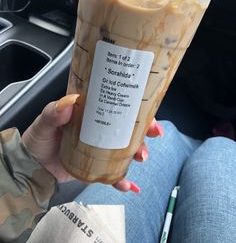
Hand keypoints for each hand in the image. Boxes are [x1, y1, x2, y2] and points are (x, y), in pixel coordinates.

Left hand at [22, 95, 162, 191]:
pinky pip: (114, 174)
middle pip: (128, 128)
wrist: (32, 165)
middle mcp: (100, 129)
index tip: (148, 112)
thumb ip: (53, 113)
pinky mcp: (97, 166)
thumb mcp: (44, 122)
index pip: (117, 106)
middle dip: (144, 130)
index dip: (136, 108)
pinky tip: (131, 186)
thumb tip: (67, 104)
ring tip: (141, 158)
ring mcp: (100, 148)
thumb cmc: (39, 139)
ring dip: (138, 152)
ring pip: (126, 149)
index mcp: (91, 113)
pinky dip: (124, 180)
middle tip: (153, 134)